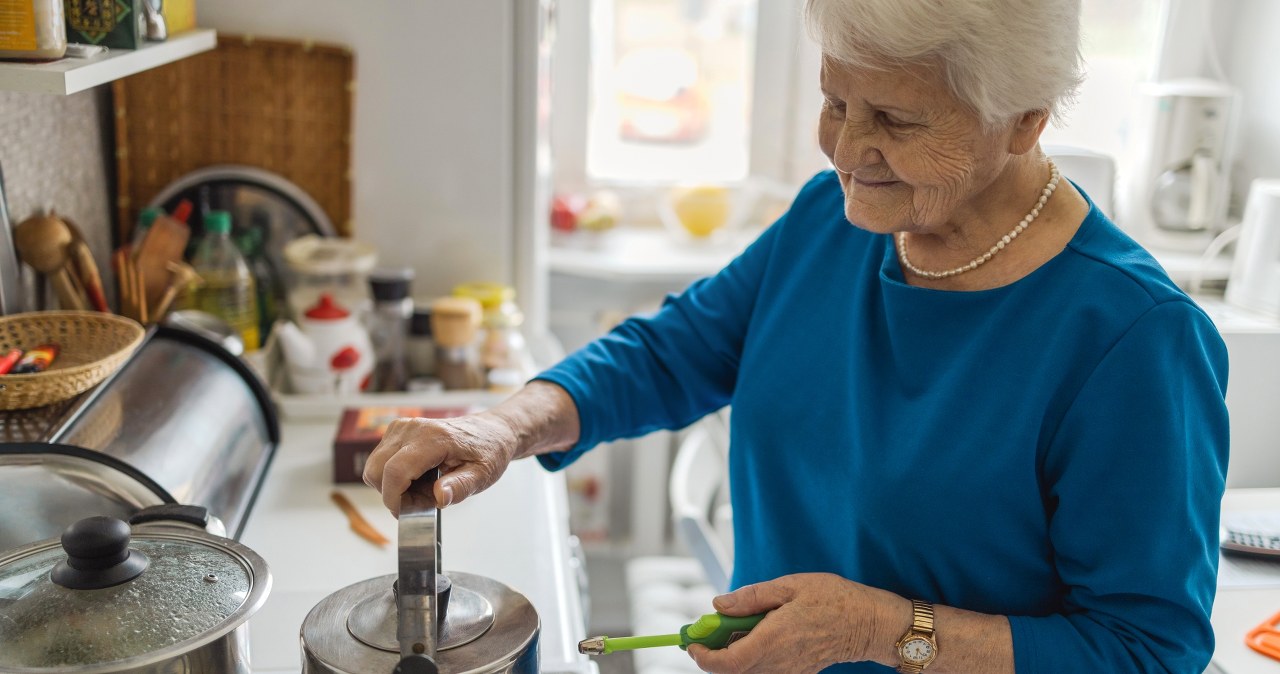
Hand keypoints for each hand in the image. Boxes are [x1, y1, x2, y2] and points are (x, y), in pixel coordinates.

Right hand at [362, 412, 518, 515]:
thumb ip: (460, 487)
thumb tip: (440, 497)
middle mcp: (412, 429)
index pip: (395, 472)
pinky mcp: (397, 431)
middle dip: (393, 495)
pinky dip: (393, 475)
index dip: (394, 499)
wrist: (490, 431)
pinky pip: (380, 460)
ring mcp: (402, 428)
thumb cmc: (487, 451)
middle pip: (376, 470)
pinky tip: (418, 477)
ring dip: (393, 486)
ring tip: (424, 488)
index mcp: (433, 438)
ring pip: (374, 467)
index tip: (406, 513)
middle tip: (423, 501)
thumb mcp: (483, 475)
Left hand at [687, 573, 899, 672]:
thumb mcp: (790, 585)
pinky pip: (765, 670)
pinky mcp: (798, 673)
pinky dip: (752, 655)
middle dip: (715, 651)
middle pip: (734, 669)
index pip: (728, 663)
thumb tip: (718, 605)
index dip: (705, 657)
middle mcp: (779, 661)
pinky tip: (759, 634)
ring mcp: (789, 670)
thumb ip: (751, 597)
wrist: (868, 622)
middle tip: (711, 628)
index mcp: (774, 638)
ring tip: (737, 626)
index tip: (693, 644)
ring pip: (748, 670)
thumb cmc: (833, 598)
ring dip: (734, 652)